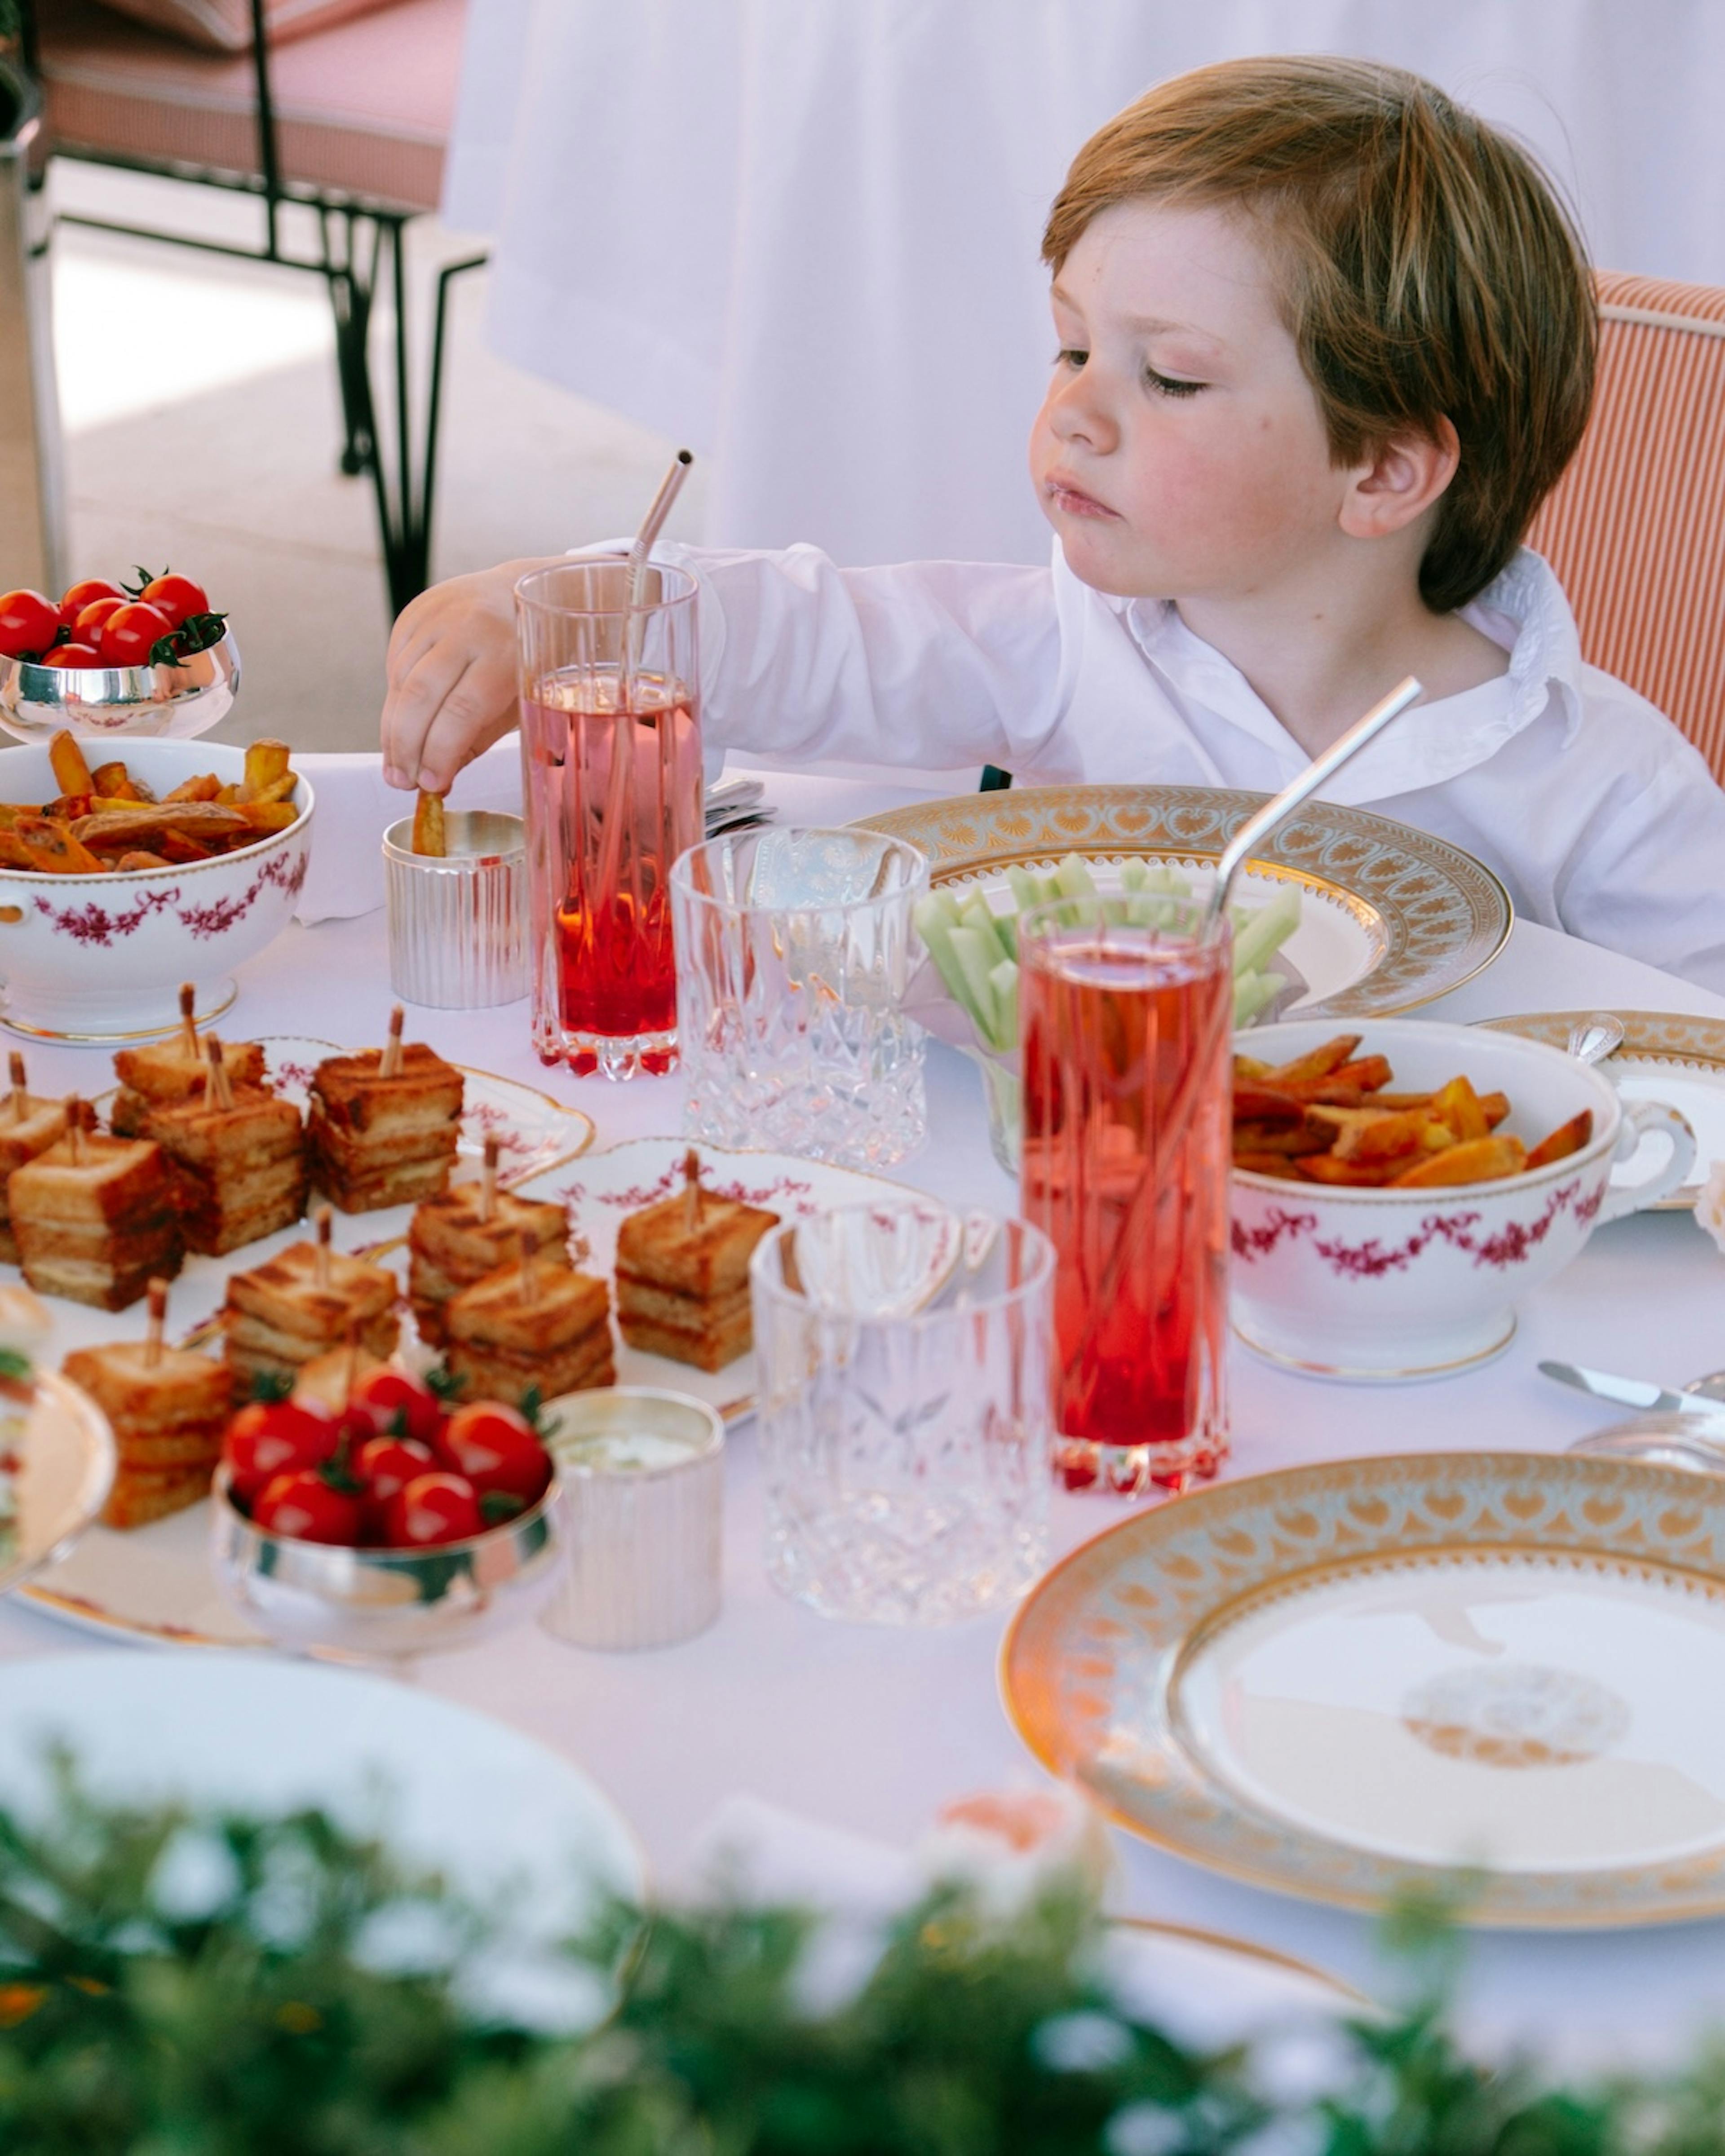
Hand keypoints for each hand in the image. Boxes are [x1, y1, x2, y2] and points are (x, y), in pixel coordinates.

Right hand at [380, 558, 557, 792]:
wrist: (518, 591)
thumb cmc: (525, 657)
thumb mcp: (517, 701)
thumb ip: (478, 739)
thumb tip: (439, 782)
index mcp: (504, 652)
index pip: (461, 710)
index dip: (440, 752)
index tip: (431, 784)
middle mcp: (467, 629)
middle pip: (420, 695)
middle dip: (406, 746)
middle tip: (402, 782)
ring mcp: (436, 617)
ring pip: (400, 681)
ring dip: (393, 730)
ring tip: (397, 765)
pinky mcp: (413, 614)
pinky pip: (394, 665)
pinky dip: (394, 703)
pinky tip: (400, 729)